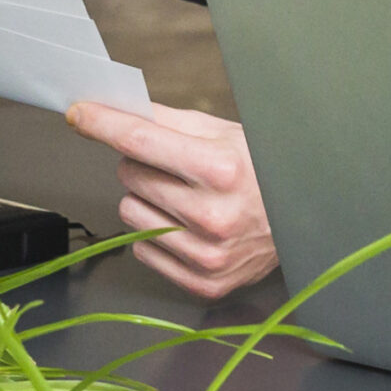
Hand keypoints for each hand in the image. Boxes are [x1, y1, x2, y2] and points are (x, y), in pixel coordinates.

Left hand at [65, 99, 276, 300]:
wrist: (310, 221)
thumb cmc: (267, 172)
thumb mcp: (230, 135)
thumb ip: (172, 122)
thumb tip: (121, 109)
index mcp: (223, 169)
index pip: (141, 141)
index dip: (103, 123)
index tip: (80, 113)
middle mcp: (213, 214)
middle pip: (130, 175)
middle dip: (143, 163)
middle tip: (173, 165)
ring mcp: (207, 252)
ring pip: (129, 212)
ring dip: (147, 200)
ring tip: (183, 197)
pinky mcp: (203, 280)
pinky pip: (141, 249)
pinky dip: (156, 234)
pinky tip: (186, 225)